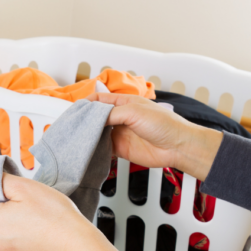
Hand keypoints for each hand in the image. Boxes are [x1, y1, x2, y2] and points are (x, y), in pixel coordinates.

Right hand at [86, 92, 222, 180]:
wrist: (177, 147)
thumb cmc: (164, 124)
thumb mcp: (135, 112)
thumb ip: (112, 113)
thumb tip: (94, 118)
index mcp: (124, 102)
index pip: (99, 100)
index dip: (86, 104)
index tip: (75, 110)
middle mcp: (120, 117)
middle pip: (96, 117)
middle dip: (85, 121)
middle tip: (73, 126)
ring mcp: (120, 133)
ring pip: (98, 133)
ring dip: (89, 136)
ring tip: (77, 139)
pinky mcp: (121, 149)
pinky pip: (103, 148)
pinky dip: (95, 149)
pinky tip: (89, 150)